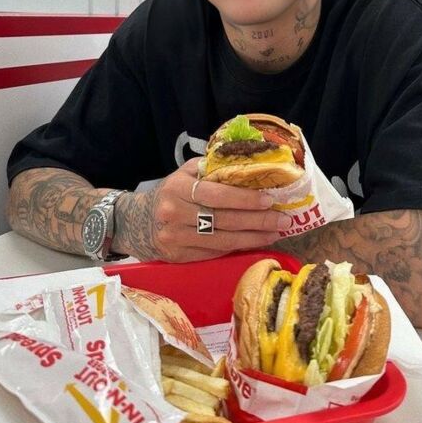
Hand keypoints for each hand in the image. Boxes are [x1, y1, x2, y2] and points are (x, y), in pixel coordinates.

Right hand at [117, 158, 290, 261]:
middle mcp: (175, 214)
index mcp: (177, 189)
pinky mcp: (179, 257)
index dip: (244, 198)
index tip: (269, 199)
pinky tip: (255, 242)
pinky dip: (237, 248)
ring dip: (253, 238)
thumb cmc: (171, 192)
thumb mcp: (185, 173)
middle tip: (283, 220)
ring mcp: (176, 239)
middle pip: (223, 220)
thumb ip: (212, 169)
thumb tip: (249, 164)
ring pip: (222, 240)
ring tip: (276, 232)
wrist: (138, 222)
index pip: (216, 194)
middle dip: (257, 220)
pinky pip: (214, 253)